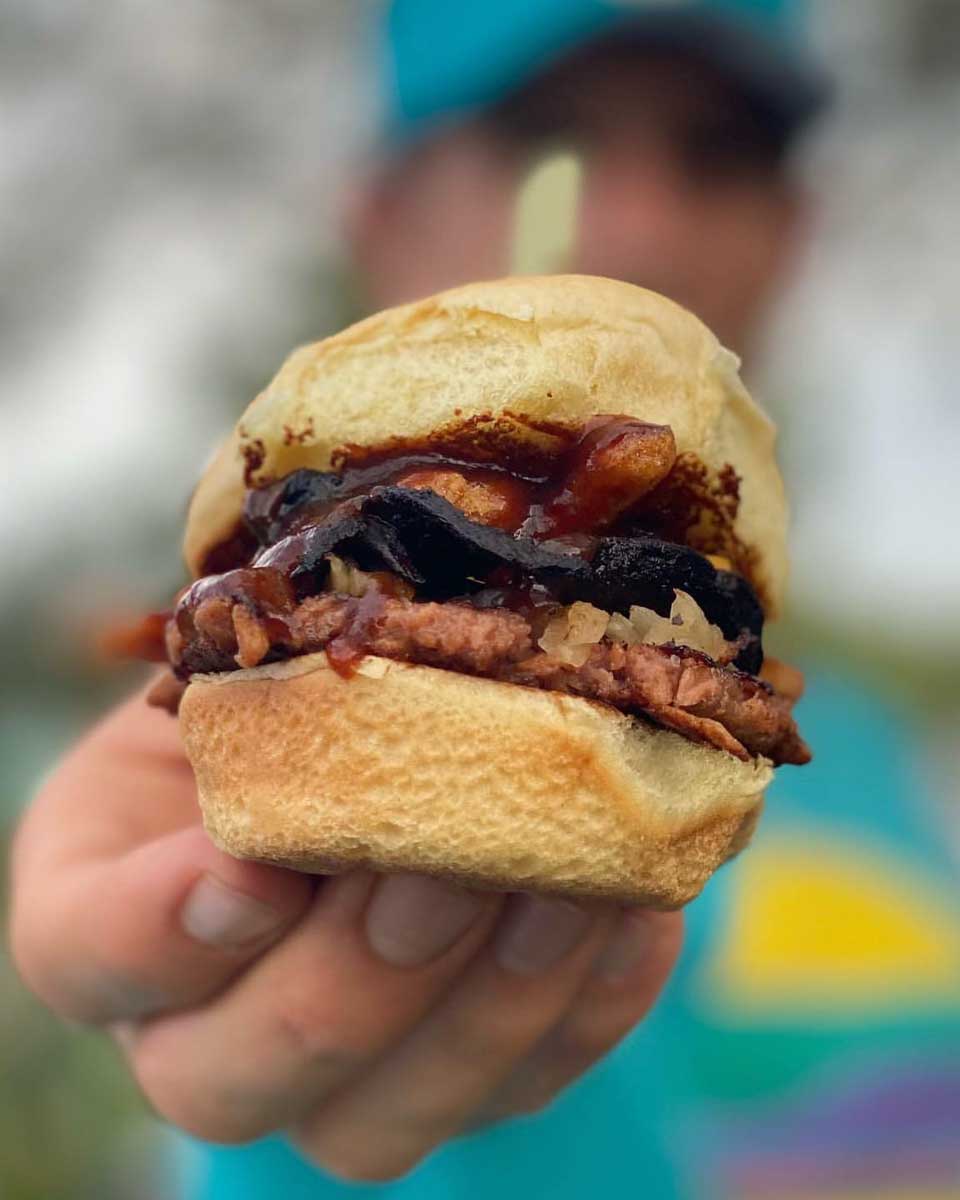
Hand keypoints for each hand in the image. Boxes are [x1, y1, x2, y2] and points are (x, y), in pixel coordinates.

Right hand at [9, 681, 681, 1181]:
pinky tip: (629, 912)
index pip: (85, 953)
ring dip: (487, 1004)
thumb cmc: (291, 693)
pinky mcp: (456, 1084)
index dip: (163, 930)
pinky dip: (584, 1005)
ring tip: (565, 887)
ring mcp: (333, 1078)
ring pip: (381, 1125)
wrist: (370, 748)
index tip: (251, 866)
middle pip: (231, 1076)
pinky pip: (516, 1089)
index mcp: (109, 909)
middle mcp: (202, 1026)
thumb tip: (382, 673)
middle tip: (440, 873)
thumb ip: (271, 690)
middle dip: (351, 978)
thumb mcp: (252, 666)